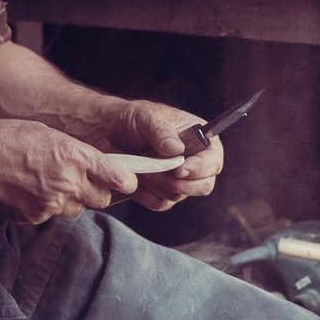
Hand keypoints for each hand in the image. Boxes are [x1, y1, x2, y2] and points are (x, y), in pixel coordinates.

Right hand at [0, 119, 137, 223]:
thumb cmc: (3, 137)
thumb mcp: (45, 132)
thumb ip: (73, 152)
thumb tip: (93, 166)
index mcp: (72, 155)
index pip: (117, 177)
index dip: (124, 180)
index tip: (125, 179)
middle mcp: (66, 182)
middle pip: (102, 198)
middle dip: (95, 190)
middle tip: (78, 178)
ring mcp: (51, 204)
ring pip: (76, 208)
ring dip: (69, 198)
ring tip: (44, 181)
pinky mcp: (35, 218)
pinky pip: (52, 215)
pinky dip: (45, 205)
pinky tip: (27, 189)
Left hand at [104, 99, 223, 211]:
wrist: (106, 132)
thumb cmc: (132, 119)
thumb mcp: (146, 116)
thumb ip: (161, 131)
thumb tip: (176, 149)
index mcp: (199, 139)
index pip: (213, 159)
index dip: (201, 168)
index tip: (180, 170)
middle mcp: (193, 161)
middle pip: (203, 185)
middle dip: (180, 182)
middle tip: (156, 171)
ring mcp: (178, 180)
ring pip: (178, 195)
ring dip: (157, 184)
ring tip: (141, 165)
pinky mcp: (161, 192)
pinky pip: (160, 202)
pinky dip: (146, 193)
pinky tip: (136, 176)